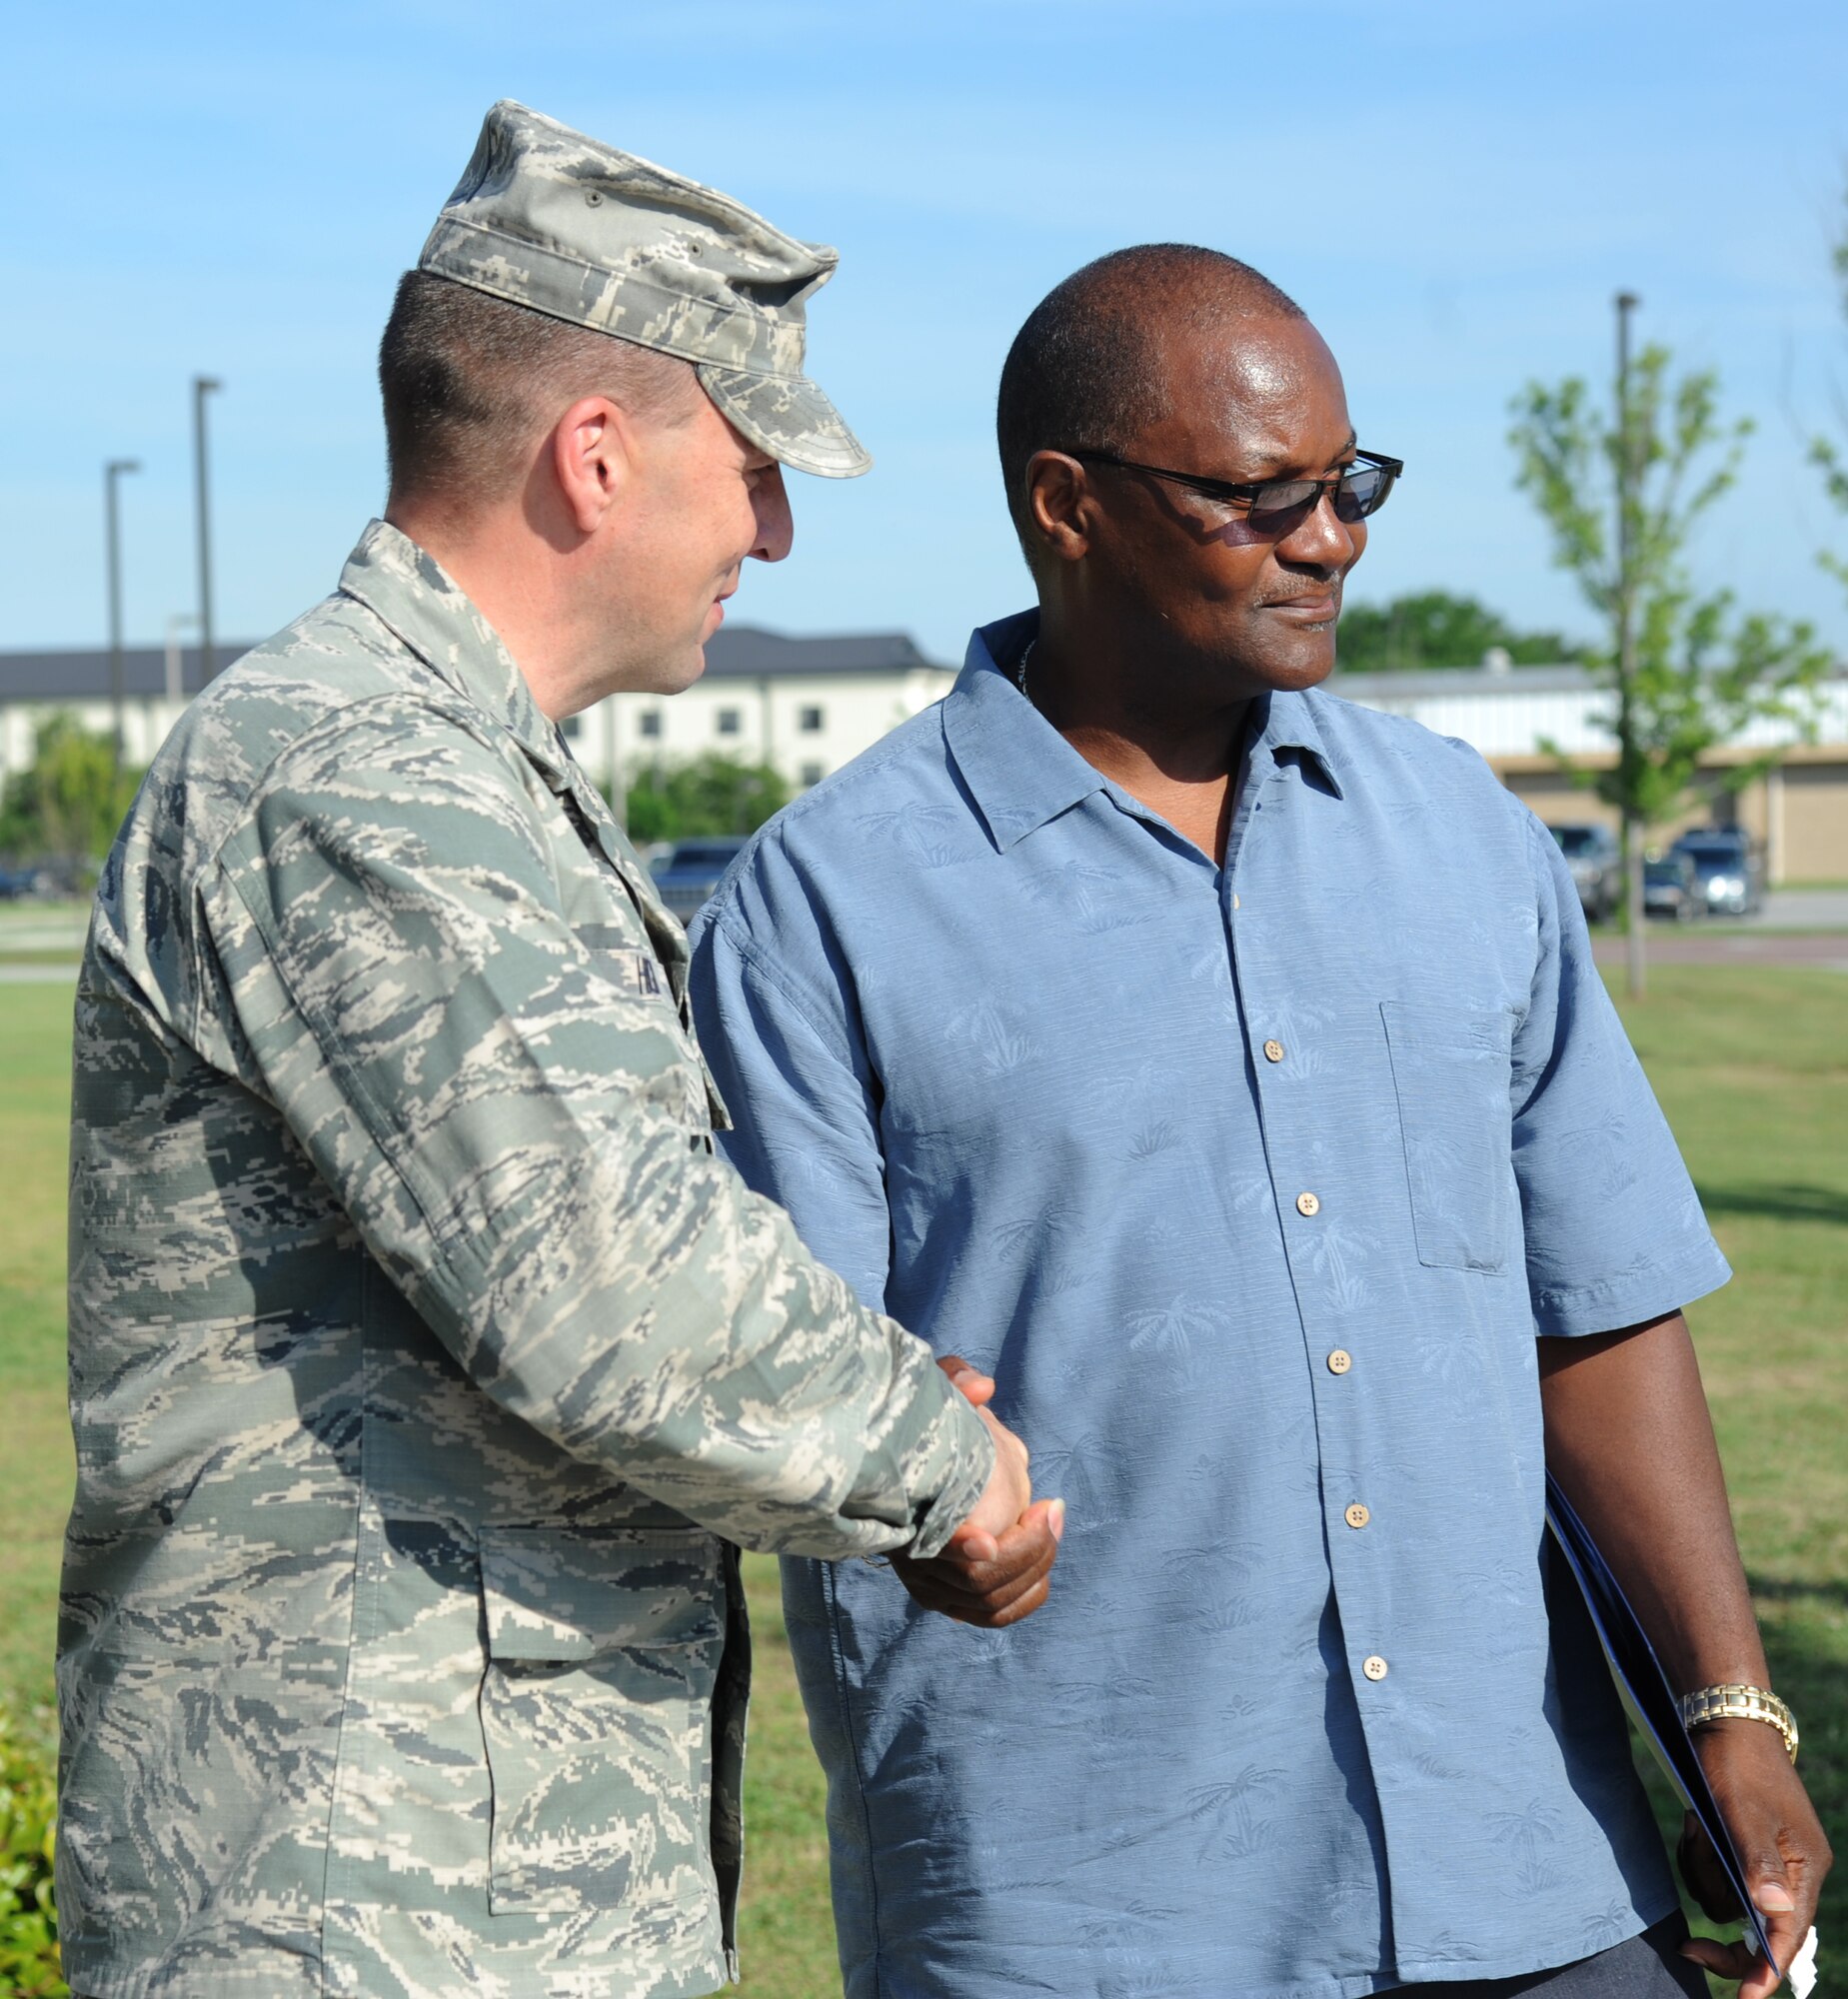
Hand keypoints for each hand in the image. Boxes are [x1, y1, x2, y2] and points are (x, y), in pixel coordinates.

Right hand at [888, 1357, 1063, 1628]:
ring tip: (1050, 1521)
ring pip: (991, 1601)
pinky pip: (995, 1615)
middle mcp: (913, 1556)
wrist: (919, 1462)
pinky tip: (1044, 1565)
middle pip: (976, 1579)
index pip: (929, 1541)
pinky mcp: (951, 1599)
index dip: (959, 1545)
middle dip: (1026, 1547)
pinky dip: (1027, 1594)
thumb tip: (982, 1388)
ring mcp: (930, 1584)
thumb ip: (955, 1381)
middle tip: (1050, 1509)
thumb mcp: (937, 1391)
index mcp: (905, 1508)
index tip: (987, 1540)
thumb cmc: (932, 1422)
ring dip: (1033, 1566)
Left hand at [1677, 1720, 1830, 1998]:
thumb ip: (1756, 1862)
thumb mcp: (1741, 1811)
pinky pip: (1716, 1874)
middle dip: (1722, 1933)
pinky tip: (1693, 1824)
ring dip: (1703, 1873)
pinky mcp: (1741, 1847)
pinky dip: (1699, 1856)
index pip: (1789, 1937)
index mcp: (1803, 1870)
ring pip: (1728, 1899)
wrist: (1723, 1718)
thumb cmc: (1735, 1763)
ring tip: (1694, 1829)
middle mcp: (1791, 1873)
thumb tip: (1776, 1914)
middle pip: (1758, 1929)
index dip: (1766, 1971)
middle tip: (1686, 1946)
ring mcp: (1766, 1861)